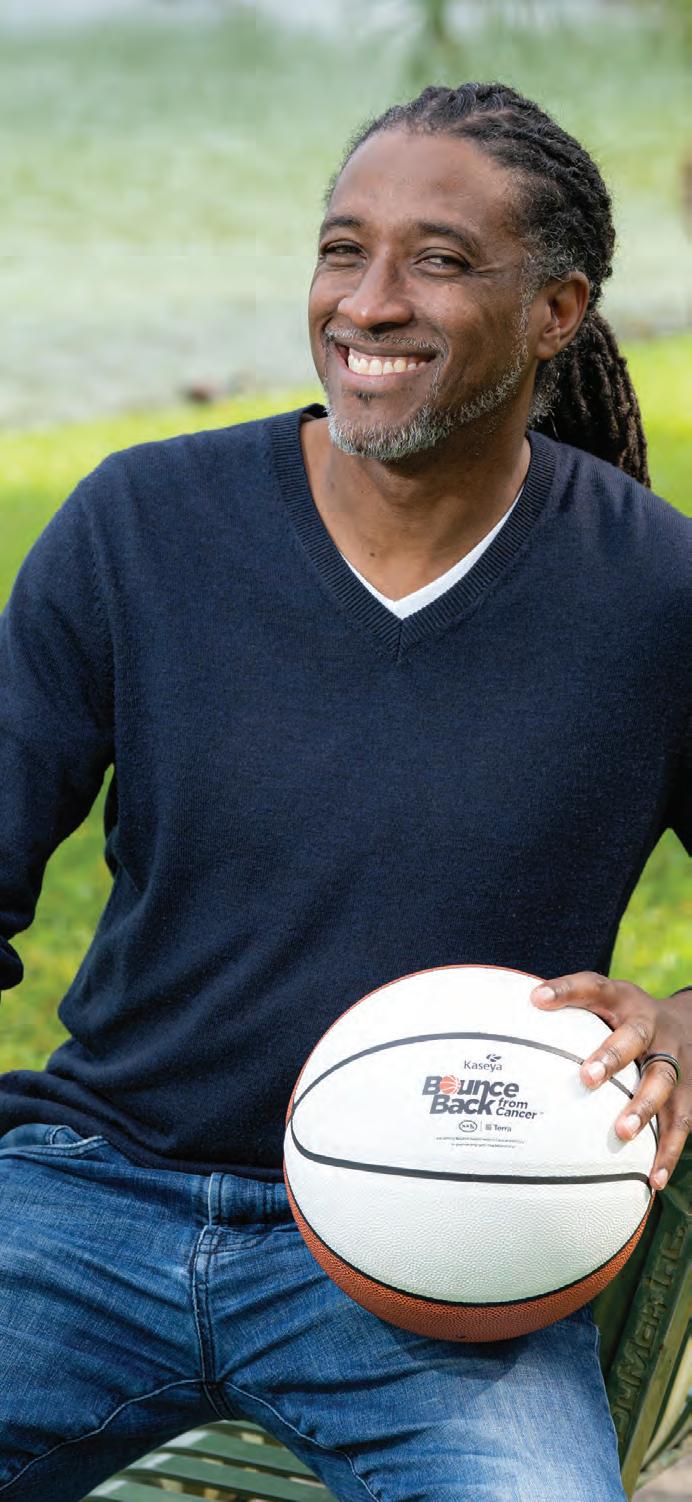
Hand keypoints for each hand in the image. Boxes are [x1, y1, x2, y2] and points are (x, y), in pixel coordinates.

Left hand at [529, 972, 690, 1190]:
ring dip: (643, 1107)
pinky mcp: (689, 1089)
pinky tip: (653, 1178)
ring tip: (622, 1133)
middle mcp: (651, 1026)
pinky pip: (681, 1120)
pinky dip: (668, 1151)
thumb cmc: (626, 1018)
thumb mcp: (603, 1002)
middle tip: (587, 1077)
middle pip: (634, 1036)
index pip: (593, 986)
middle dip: (613, 1056)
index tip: (537, 999)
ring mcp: (674, 1058)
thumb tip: (506, 1022)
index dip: (566, 990)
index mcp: (623, 1000)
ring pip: (663, 1081)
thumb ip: (567, 1011)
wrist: (691, 1022)